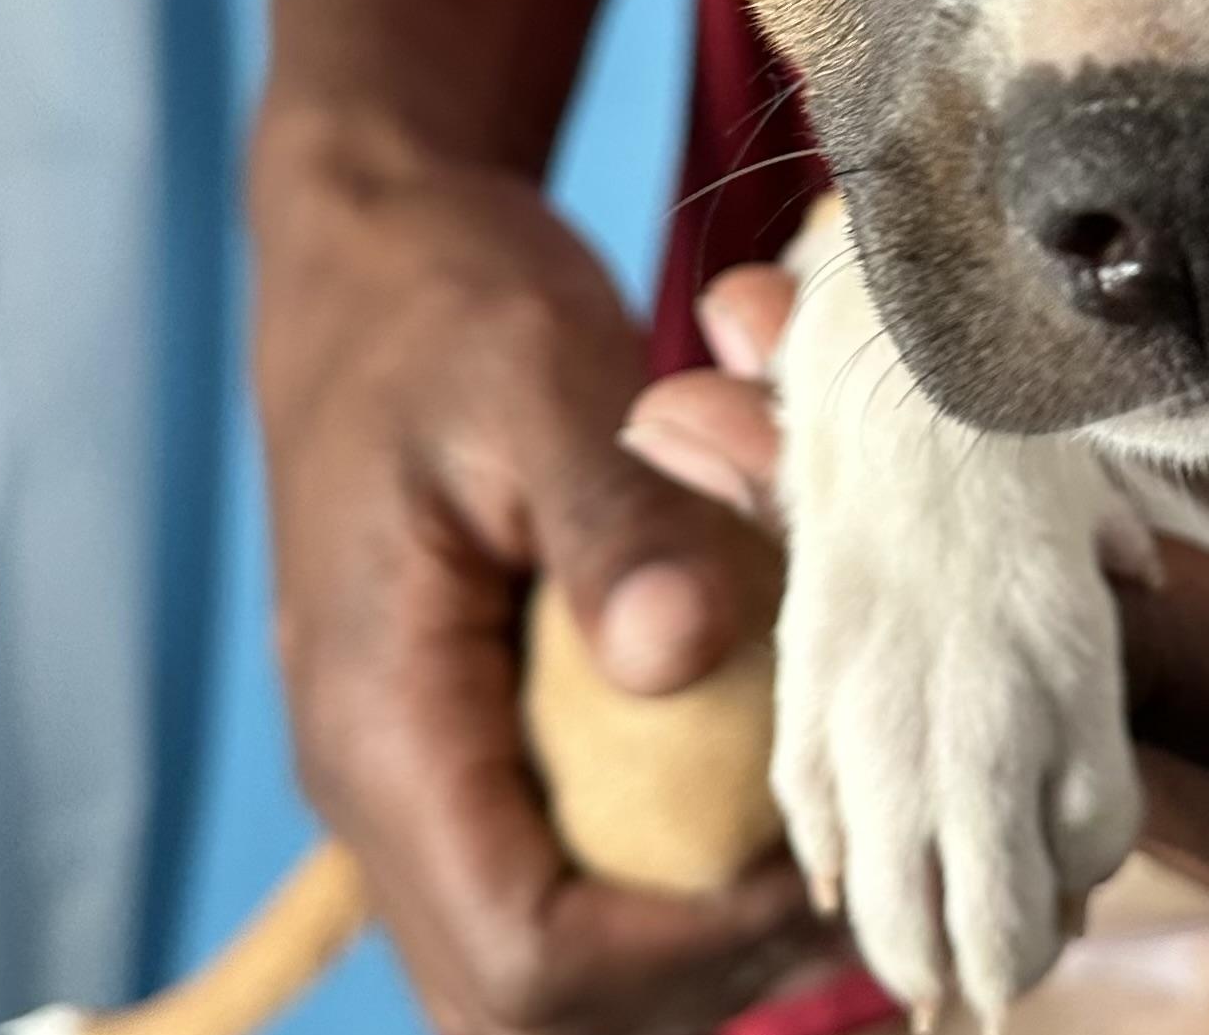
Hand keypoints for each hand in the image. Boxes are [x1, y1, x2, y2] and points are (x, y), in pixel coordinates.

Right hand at [251, 102, 834, 1034]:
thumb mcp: (538, 381)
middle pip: (525, 998)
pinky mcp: (456, 724)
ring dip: (678, 933)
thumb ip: (612, 524)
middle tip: (838, 865)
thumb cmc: (447, 303)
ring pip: (537, 950)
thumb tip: (684, 655)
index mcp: (382, 717)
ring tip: (810, 838)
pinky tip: (752, 775)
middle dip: (695, 971)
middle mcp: (383, 774)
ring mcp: (414, 758)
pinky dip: (653, 860)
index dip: (684, 955)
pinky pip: (547, 858)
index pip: (522, 959)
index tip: (822, 858)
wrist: (370, 249)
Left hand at [627, 133, 1208, 1024]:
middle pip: (1061, 700)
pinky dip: (1056, 606)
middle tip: (689, 372)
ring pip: (1100, 722)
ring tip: (755, 408)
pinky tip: (978, 503)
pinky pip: (1191, 720)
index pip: (1141, 661)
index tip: (773, 369)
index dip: (942, 525)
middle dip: (875, 553)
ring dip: (935, 586)